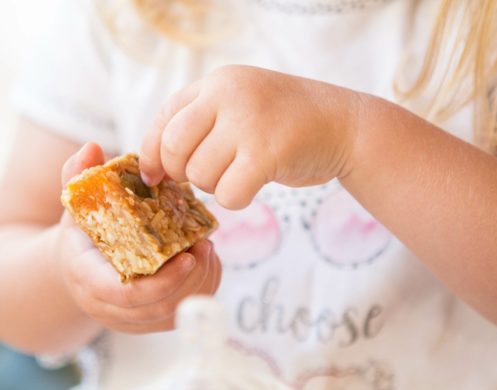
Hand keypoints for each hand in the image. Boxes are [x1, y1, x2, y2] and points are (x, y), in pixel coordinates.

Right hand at [56, 143, 221, 333]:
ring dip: (199, 283)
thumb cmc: (81, 231)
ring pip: (175, 314)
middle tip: (206, 244)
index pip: (127, 294)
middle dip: (190, 278)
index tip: (187, 257)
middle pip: (159, 306)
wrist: (77, 267)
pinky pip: (182, 315)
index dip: (162, 282)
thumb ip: (78, 176)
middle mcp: (108, 308)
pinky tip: (207, 263)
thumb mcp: (75, 203)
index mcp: (88, 279)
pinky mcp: (149, 322)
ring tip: (208, 249)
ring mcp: (130, 320)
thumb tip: (92, 148)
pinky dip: (200, 291)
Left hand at [140, 65, 360, 208]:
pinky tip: (253, 186)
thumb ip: (200, 123)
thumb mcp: (240, 104)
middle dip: (182, 173)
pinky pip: (228, 194)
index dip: (152, 153)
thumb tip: (152, 167)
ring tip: (239, 174)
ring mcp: (248, 123)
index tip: (155, 176)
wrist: (344, 125)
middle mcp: (228, 95)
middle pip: (173, 148)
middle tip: (206, 176)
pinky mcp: (267, 153)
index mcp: (217, 83)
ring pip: (200, 175)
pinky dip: (236, 199)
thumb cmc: (285, 123)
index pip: (164, 119)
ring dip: (215, 186)